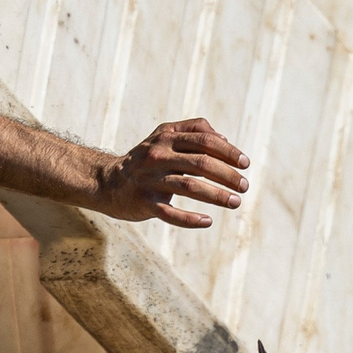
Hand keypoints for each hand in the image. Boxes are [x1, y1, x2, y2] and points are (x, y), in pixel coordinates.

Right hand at [94, 119, 248, 227]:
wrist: (107, 181)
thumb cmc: (145, 158)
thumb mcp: (165, 136)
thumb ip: (194, 130)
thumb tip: (225, 139)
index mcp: (166, 138)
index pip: (205, 141)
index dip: (229, 152)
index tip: (245, 164)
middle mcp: (157, 156)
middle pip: (201, 163)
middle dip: (227, 175)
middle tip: (245, 186)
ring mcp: (150, 180)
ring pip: (189, 187)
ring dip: (217, 196)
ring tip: (235, 202)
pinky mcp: (144, 203)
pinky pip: (170, 213)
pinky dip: (190, 219)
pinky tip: (208, 222)